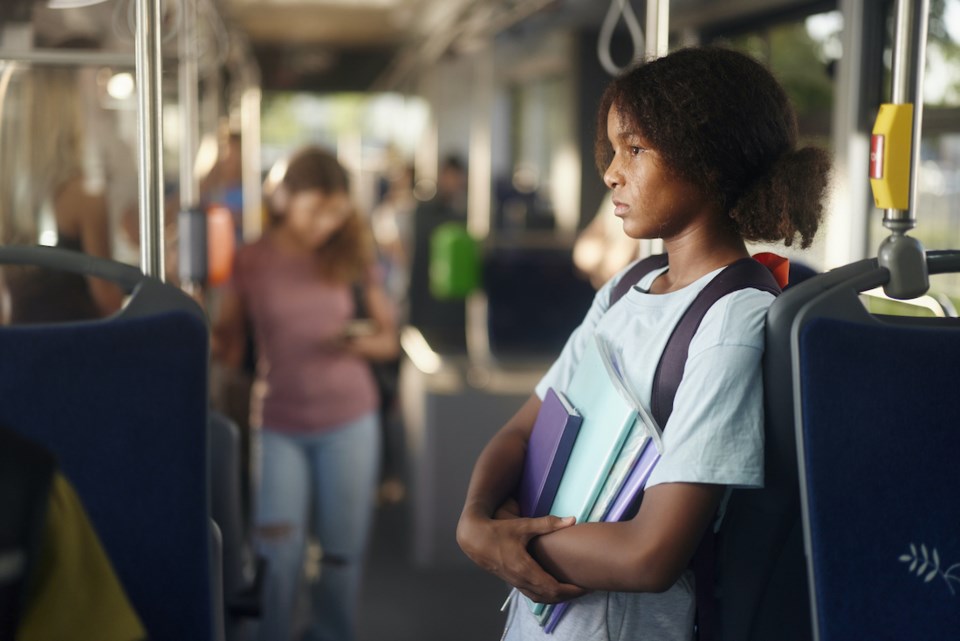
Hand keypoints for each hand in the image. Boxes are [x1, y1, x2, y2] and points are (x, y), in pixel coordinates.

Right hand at [456, 506, 587, 604]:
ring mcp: (515, 582)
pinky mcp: (512, 581)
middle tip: (585, 589)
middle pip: (549, 597)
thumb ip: (548, 523)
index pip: (552, 587)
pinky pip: (532, 594)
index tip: (584, 586)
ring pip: (540, 598)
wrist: (475, 538)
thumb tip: (572, 519)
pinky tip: (554, 589)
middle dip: (568, 595)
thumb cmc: (498, 530)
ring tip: (573, 591)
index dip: (570, 590)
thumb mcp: (523, 525)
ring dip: (557, 598)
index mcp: (524, 568)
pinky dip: (546, 595)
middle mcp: (520, 579)